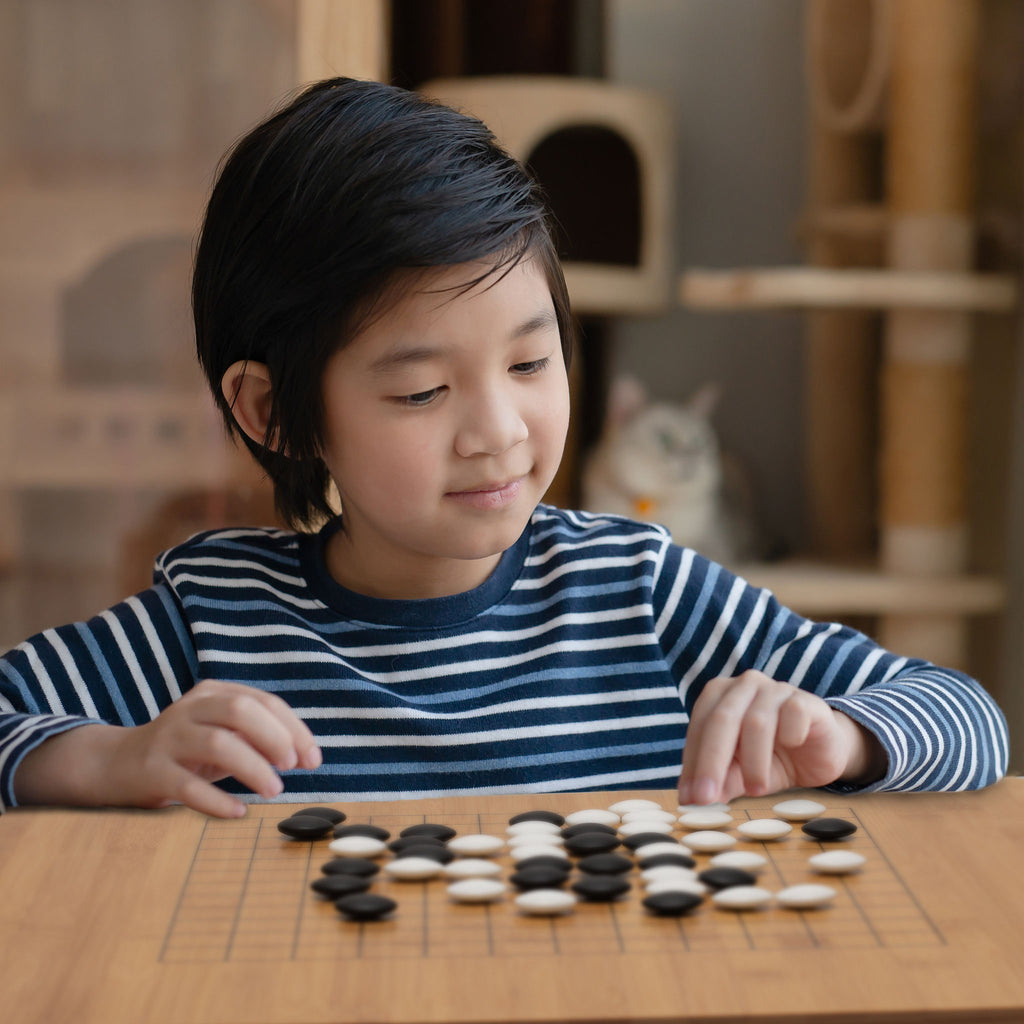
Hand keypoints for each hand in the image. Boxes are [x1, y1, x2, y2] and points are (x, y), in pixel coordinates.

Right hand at [16, 680, 321, 817]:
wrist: (117, 764)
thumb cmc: (187, 750)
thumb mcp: (222, 733)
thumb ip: (257, 736)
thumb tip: (305, 754)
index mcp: (213, 693)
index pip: (262, 702)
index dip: (293, 729)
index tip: (312, 759)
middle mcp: (190, 709)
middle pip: (239, 711)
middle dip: (274, 737)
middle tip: (291, 766)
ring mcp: (169, 739)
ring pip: (217, 744)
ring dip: (252, 767)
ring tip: (274, 789)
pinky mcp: (152, 772)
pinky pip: (187, 787)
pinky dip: (216, 801)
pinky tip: (238, 813)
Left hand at [677, 671, 883, 805]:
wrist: (819, 754)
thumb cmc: (771, 758)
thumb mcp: (740, 773)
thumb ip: (718, 780)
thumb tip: (691, 798)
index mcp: (719, 695)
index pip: (699, 727)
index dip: (692, 763)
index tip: (690, 798)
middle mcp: (744, 685)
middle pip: (722, 720)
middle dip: (711, 762)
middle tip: (706, 798)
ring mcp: (775, 689)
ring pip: (756, 722)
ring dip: (753, 761)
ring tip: (755, 790)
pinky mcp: (804, 700)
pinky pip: (793, 715)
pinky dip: (789, 736)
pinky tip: (792, 747)